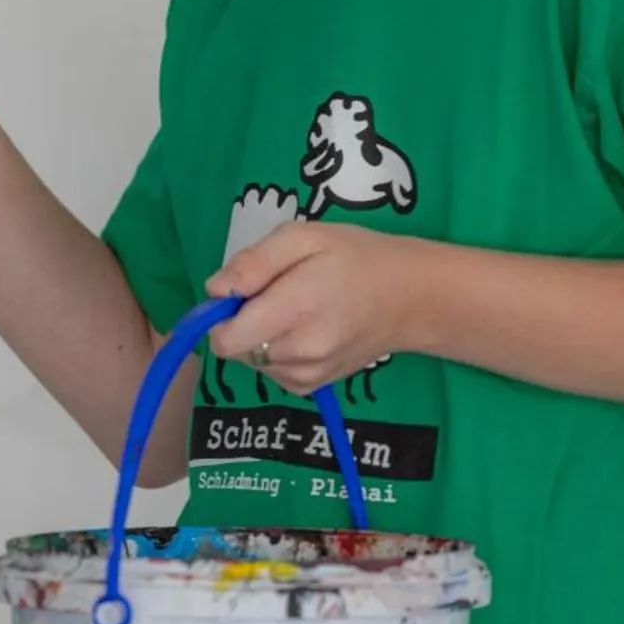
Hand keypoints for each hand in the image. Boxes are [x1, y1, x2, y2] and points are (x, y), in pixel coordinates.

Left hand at [204, 222, 432, 396]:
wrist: (409, 297)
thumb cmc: (354, 257)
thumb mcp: (302, 237)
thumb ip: (253, 263)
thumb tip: (214, 291)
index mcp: (294, 310)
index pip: (226, 339)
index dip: (219, 315)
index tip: (239, 292)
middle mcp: (299, 352)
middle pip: (236, 350)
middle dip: (241, 322)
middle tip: (275, 293)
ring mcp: (308, 375)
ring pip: (253, 361)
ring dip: (260, 337)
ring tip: (297, 307)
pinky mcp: (314, 386)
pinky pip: (272, 372)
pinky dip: (276, 352)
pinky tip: (303, 329)